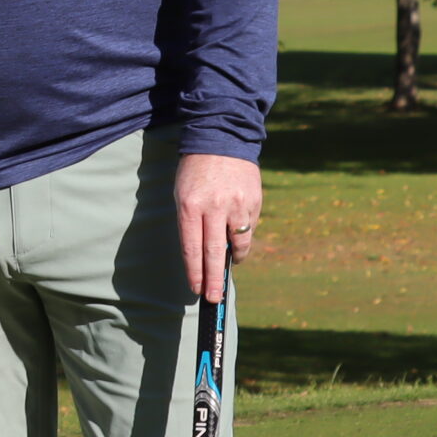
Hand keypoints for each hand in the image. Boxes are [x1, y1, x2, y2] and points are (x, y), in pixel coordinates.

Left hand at [176, 152, 261, 301]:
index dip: (193, 271)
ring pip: (237, 243)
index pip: (191, 247)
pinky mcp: (254, 202)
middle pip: (213, 252)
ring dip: (232, 260)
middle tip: (213, 298)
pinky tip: (238, 244)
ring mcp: (237, 205)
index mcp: (189, 205)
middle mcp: (213, 207)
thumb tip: (204, 254)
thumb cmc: (195, 170)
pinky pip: (249, 229)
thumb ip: (191, 222)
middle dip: (213, 279)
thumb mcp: (182, 193)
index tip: (195, 289)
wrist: (221, 139)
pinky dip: (243, 239)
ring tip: (227, 270)